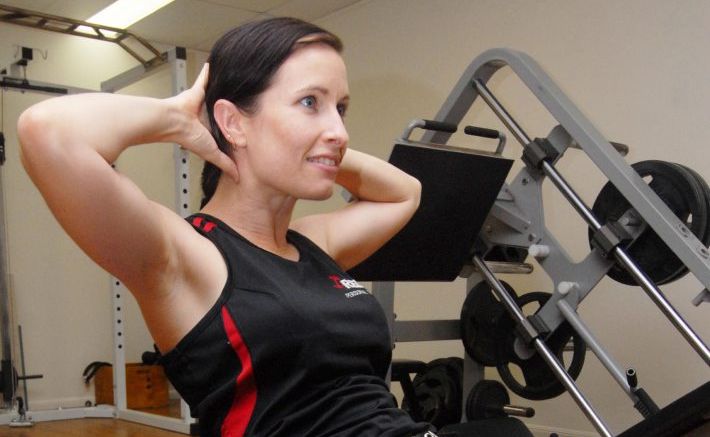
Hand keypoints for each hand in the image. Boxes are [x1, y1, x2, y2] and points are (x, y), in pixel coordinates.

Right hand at [170, 64, 239, 182]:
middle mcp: (205, 117)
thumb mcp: (212, 154)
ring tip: (234, 85)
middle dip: (229, 110)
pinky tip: (213, 65)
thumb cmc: (188, 136)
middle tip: (241, 105)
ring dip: (221, 92)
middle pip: (221, 112)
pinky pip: (203, 79)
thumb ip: (225, 164)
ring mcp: (201, 104)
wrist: (173, 121)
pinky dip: (207, 72)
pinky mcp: (197, 91)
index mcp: (209, 131)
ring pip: (215, 97)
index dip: (232, 129)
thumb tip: (238, 178)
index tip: (243, 128)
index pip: (224, 130)